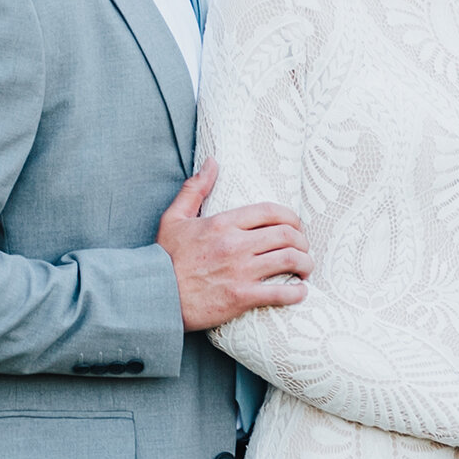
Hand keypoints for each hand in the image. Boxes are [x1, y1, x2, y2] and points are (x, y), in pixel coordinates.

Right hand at [159, 162, 310, 332]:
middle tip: (302, 248)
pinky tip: (300, 292)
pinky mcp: (241, 297)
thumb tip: (212, 161)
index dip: (291, 217)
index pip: (270, 211)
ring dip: (305, 264)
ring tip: (305, 269)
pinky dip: (297, 293)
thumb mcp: (175, 218)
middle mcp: (235, 244)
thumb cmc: (163, 258)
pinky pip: (281, 293)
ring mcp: (240, 271)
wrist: (152, 296)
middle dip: (302, 241)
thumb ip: (195, 188)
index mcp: (222, 223)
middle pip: (286, 234)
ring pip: (289, 260)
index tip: (295, 226)